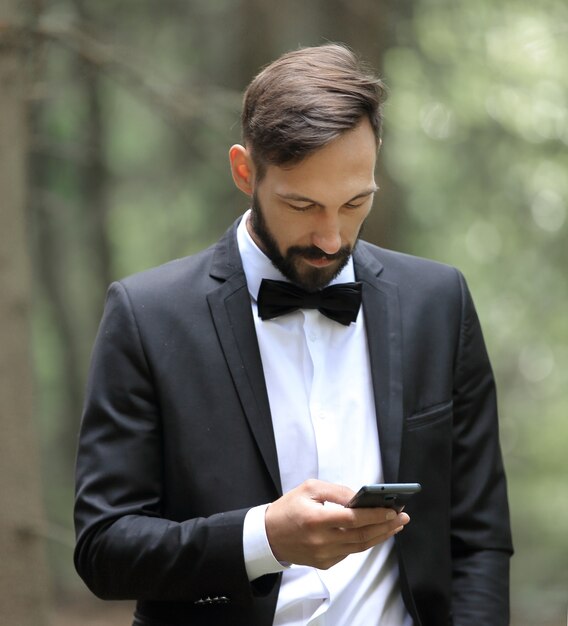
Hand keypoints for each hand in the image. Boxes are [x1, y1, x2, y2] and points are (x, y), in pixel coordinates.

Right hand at [265, 479, 409, 569]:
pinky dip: (364, 542)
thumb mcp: (309, 489)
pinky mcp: (325, 563)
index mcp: (316, 520)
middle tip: (402, 517)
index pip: (354, 518)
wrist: (268, 536)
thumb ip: (336, 492)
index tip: (393, 509)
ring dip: (380, 536)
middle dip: (386, 526)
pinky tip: (374, 532)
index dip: (376, 514)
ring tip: (394, 525)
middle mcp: (321, 541)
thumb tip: (360, 497)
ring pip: (360, 547)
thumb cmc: (288, 508)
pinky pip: (350, 552)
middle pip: (362, 536)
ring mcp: (324, 555)